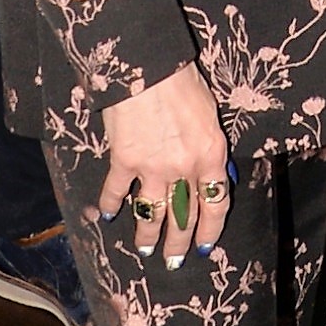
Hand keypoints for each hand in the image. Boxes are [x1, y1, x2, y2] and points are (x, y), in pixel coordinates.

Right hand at [98, 63, 232, 267]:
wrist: (147, 65)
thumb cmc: (182, 81)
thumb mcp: (210, 114)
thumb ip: (212, 147)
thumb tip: (216, 173)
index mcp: (211, 155)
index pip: (216, 204)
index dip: (211, 229)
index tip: (205, 246)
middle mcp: (184, 168)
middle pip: (183, 217)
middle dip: (179, 243)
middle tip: (173, 261)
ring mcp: (153, 168)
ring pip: (151, 213)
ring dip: (148, 235)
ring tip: (145, 249)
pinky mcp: (124, 160)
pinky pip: (118, 191)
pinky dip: (112, 205)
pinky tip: (109, 216)